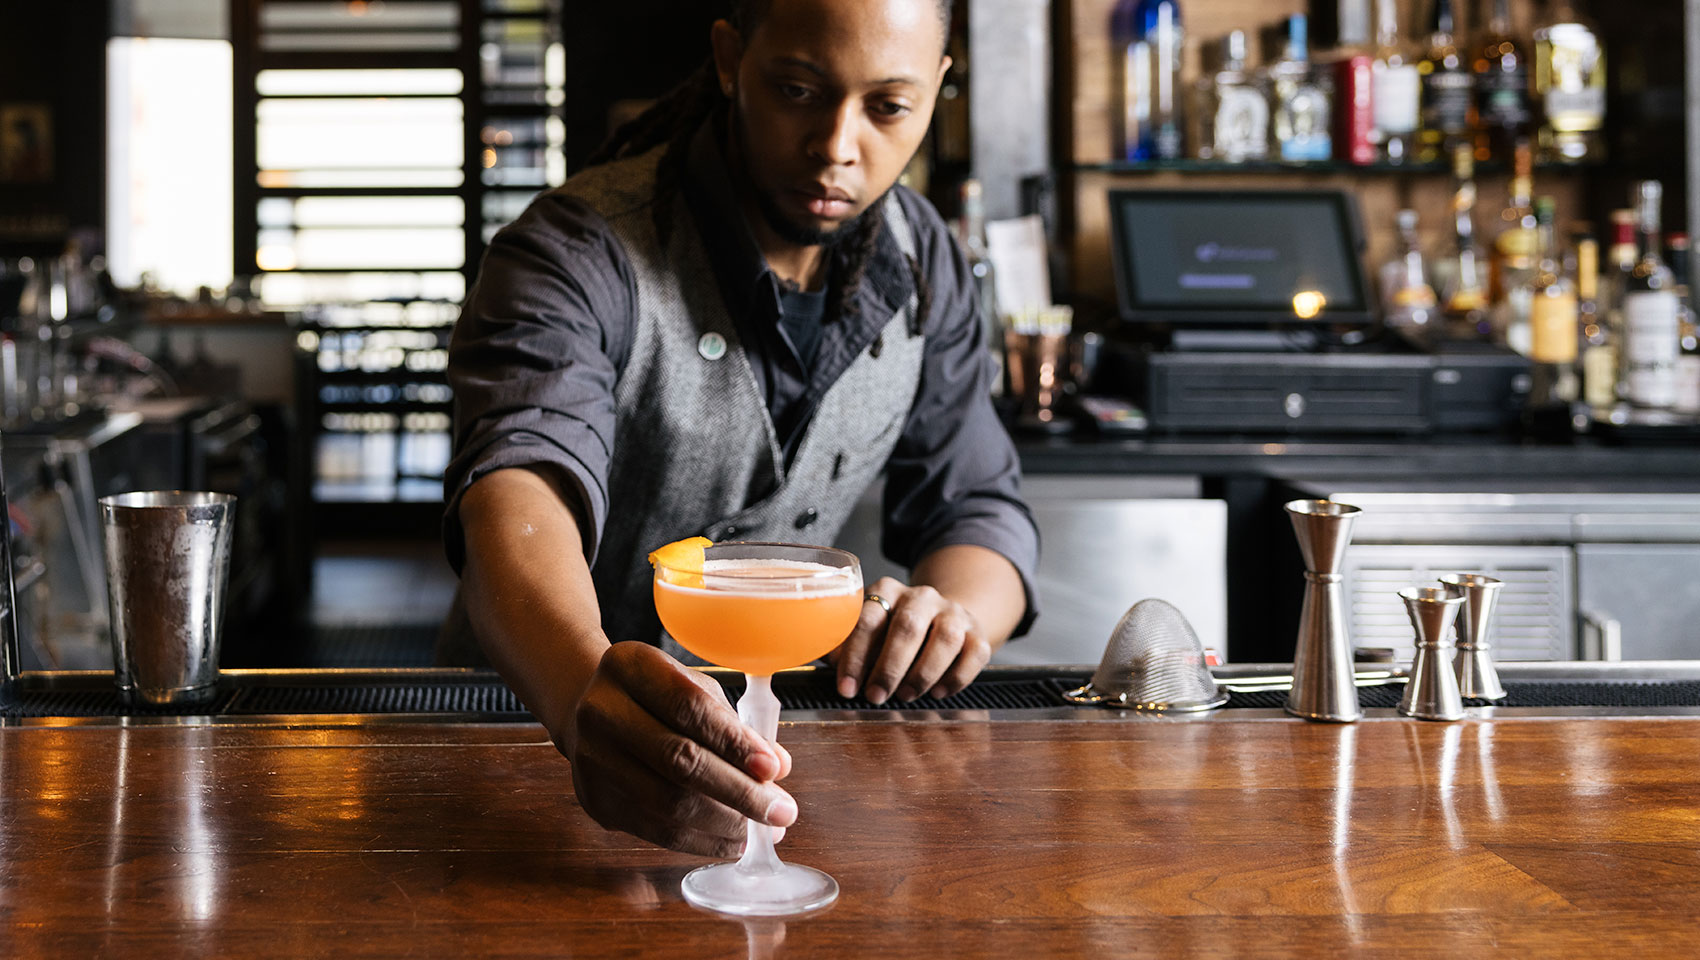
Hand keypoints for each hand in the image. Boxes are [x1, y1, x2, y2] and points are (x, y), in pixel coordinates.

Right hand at [562, 642, 795, 856]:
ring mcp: (592, 759)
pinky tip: (730, 841)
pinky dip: (700, 840)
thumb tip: (779, 767)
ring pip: (667, 803)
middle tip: (781, 811)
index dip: (734, 741)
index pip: (688, 706)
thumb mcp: (693, 689)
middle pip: (678, 760)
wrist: (586, 709)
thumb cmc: (654, 697)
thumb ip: (735, 725)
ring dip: (724, 823)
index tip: (772, 769)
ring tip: (761, 829)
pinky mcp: (595, 800)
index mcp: (631, 667)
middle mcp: (601, 710)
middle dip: (739, 792)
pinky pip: (654, 830)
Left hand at [828, 576, 992, 703]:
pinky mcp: (978, 632)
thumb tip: (821, 659)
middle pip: (907, 627)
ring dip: (922, 673)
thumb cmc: (894, 633)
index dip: (855, 656)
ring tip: (905, 695)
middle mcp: (922, 596)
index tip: (847, 687)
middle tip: (875, 696)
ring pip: (945, 639)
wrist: (944, 619)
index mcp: (887, 591)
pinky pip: (974, 654)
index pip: (868, 619)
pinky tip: (936, 692)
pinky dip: (955, 678)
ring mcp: (953, 613)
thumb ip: (844, 643)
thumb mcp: (868, 631)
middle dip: (889, 668)